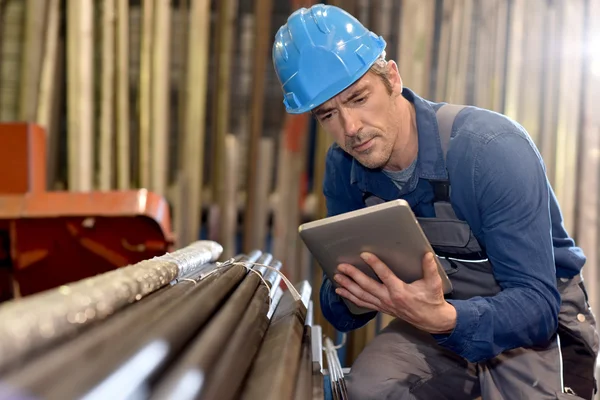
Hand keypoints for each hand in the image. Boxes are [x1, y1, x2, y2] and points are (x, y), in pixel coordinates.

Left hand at [333, 252, 456, 333]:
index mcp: (400, 291)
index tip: (364, 254)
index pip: (384, 275)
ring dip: (348, 286)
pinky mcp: (381, 308)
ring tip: (336, 277)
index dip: (374, 264)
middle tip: (342, 266)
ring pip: (361, 296)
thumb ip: (430, 268)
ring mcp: (383, 305)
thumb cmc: (431, 300)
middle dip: (353, 275)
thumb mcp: (433, 283)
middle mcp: (388, 299)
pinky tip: (340, 291)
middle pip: (367, 286)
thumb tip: (426, 253)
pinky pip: (362, 303)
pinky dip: (350, 297)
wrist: (430, 320)